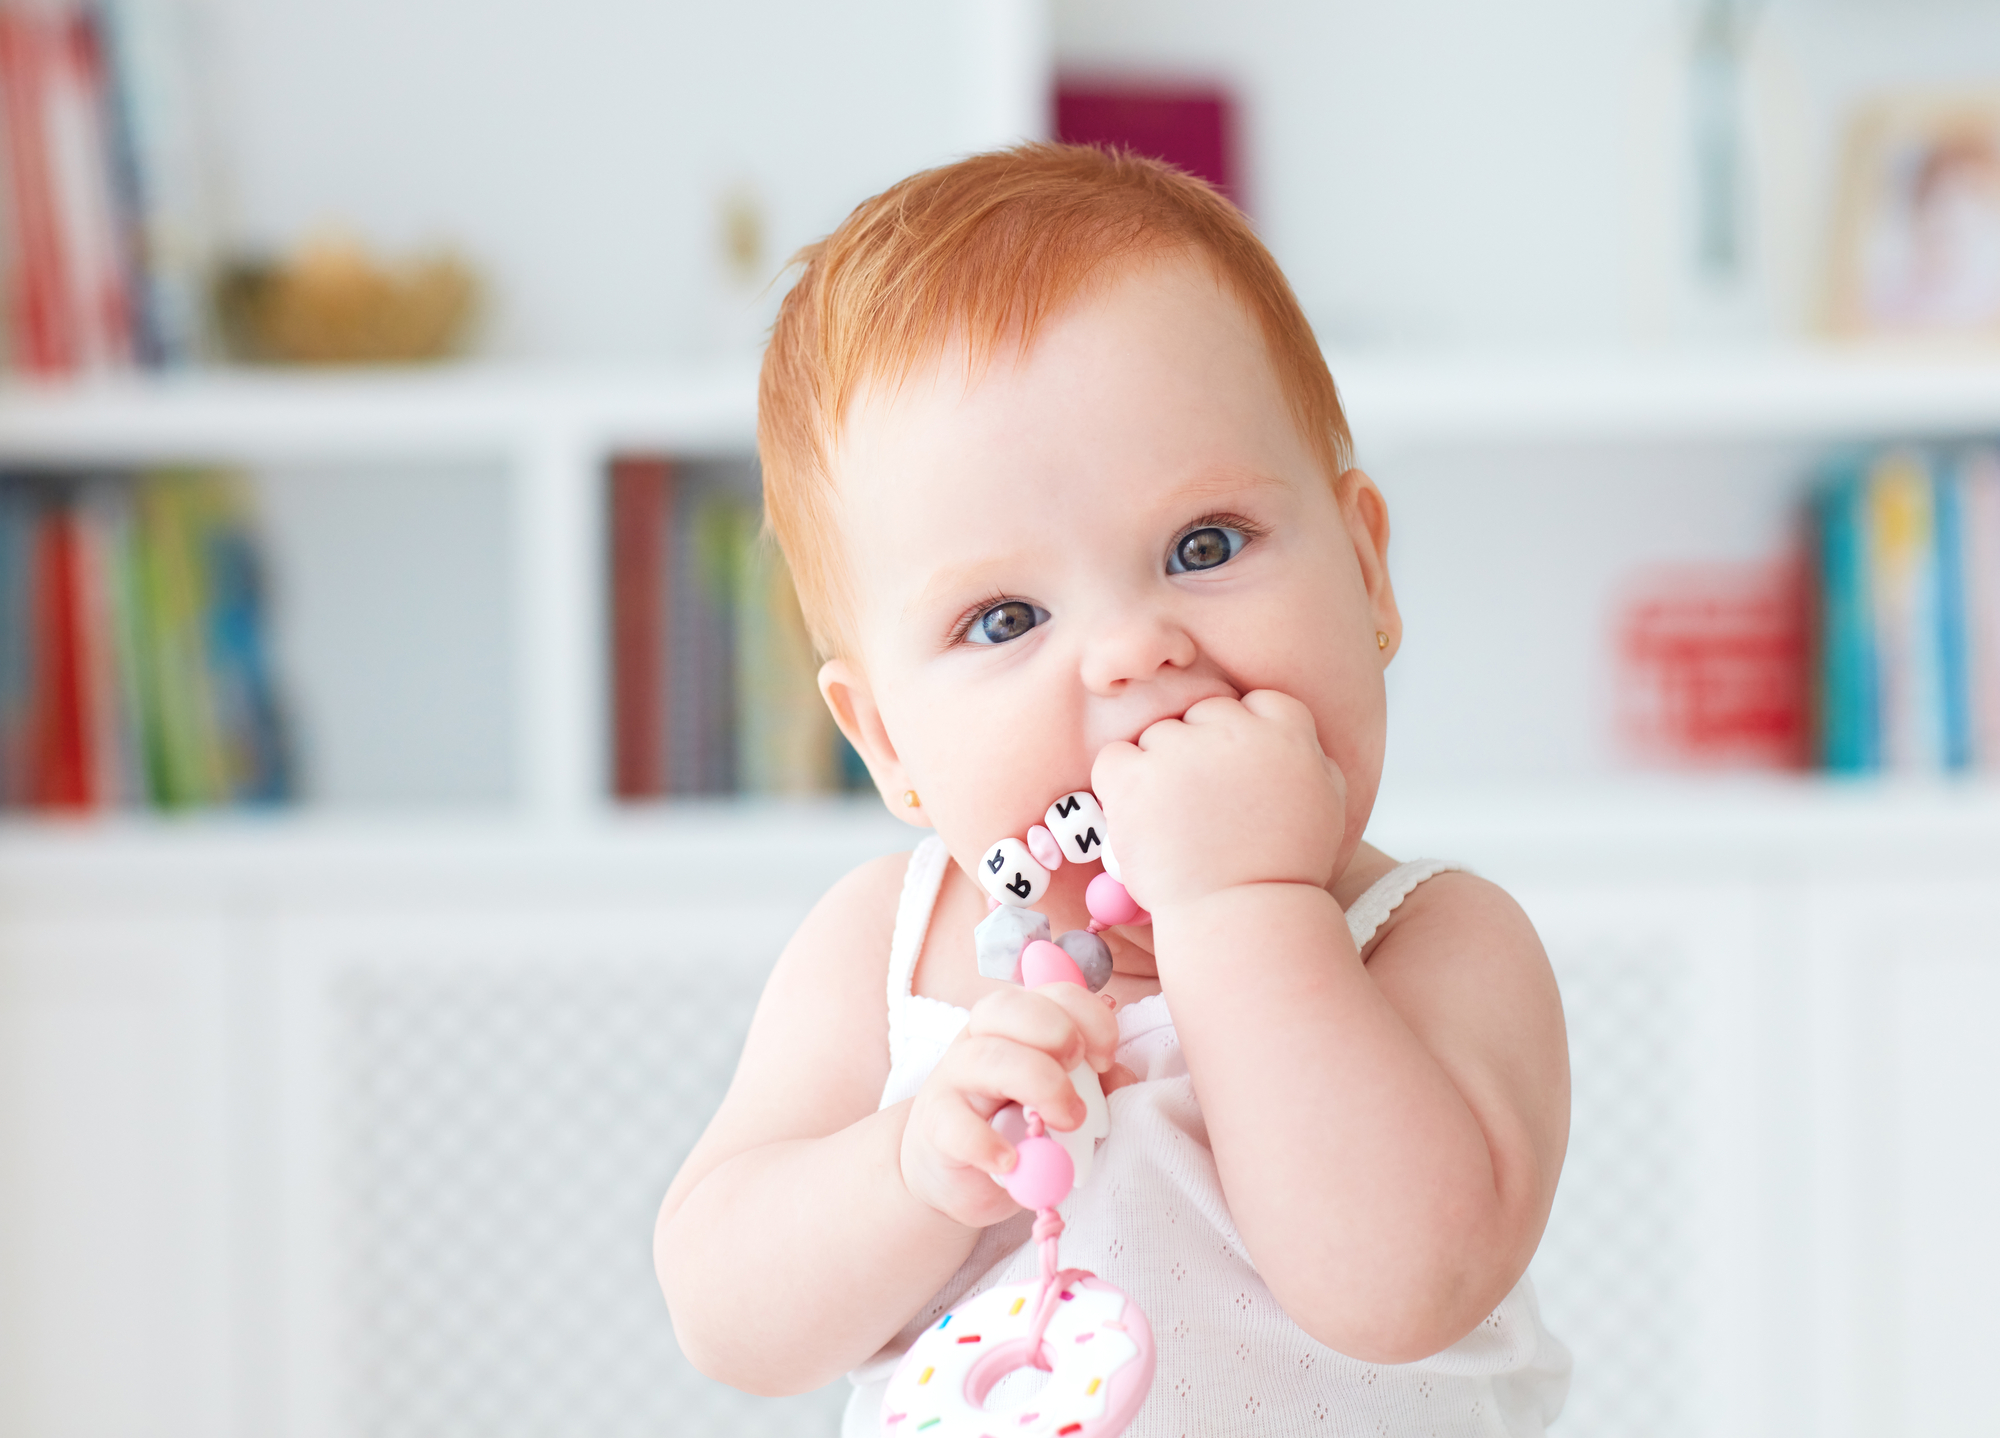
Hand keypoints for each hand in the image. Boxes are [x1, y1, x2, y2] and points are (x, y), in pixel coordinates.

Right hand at [901, 983, 1120, 1227]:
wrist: (956, 1175)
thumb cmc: (1016, 1128)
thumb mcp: (1063, 1100)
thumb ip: (1095, 1085)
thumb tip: (1120, 1076)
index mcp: (1018, 1024)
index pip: (1053, 993)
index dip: (1089, 1017)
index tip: (1105, 1058)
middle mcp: (981, 1038)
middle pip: (1009, 1007)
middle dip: (1057, 1033)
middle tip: (1082, 1076)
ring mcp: (954, 1078)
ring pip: (987, 1056)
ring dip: (1038, 1085)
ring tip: (1066, 1123)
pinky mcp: (936, 1125)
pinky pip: (957, 1124)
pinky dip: (988, 1143)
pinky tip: (1012, 1160)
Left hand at [1090, 690, 1346, 912]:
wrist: (1243, 915)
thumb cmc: (1288, 869)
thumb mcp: (1331, 803)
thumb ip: (1313, 755)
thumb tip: (1289, 733)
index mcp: (1287, 729)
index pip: (1256, 704)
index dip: (1244, 739)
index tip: (1240, 778)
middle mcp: (1233, 728)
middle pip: (1202, 714)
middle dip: (1200, 752)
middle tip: (1203, 806)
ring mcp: (1180, 749)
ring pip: (1158, 736)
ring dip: (1160, 770)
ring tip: (1176, 823)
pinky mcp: (1135, 776)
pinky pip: (1114, 758)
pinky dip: (1119, 784)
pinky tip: (1141, 818)